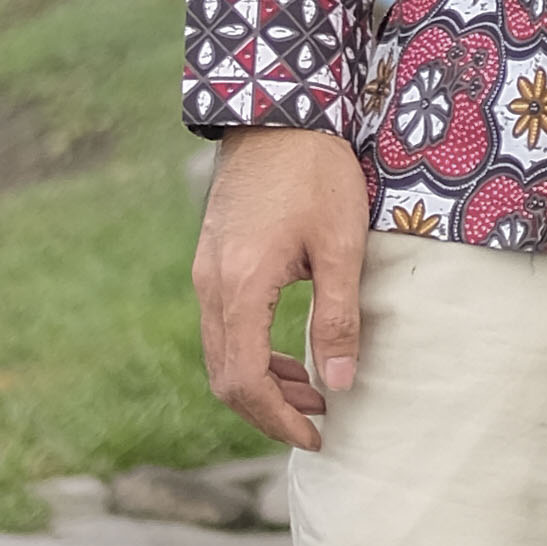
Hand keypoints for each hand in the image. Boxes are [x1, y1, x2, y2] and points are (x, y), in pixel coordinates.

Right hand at [193, 124, 372, 446]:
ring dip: (263, 380)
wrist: (277, 110)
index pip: (244, 380)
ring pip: (221, 352)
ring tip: (314, 389)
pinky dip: (252, 351)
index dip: (279, 418)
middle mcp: (210, 286)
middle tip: (319, 420)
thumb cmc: (316, 172)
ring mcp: (206, 272)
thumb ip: (338, 316)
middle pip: (224, 376)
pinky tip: (288, 350)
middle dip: (270, 408)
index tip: (316, 435)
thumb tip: (339, 383)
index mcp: (239, 287)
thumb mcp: (340, 246)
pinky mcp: (213, 259)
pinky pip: (223, 325)